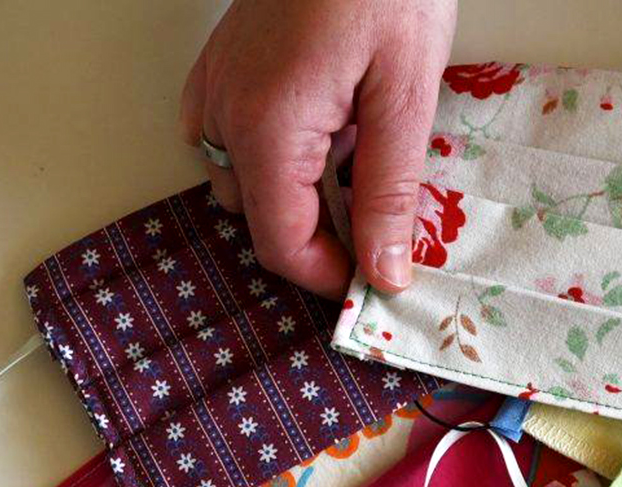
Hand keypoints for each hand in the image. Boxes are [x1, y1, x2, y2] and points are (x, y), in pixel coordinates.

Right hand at [180, 0, 456, 296]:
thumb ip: (388, 192)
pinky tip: (327, 133)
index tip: (376, 283)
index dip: (330, 279)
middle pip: (260, 219)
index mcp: (269, 129)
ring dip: (301, 195)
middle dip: (321, 238)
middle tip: (383, 225)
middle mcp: (226, 113)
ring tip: (361, 161)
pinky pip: (233, 141)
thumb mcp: (405, 95)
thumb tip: (383, 271)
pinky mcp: (223, 68)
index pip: (283, 245)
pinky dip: (278, 158)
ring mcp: (216, 87)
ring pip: (246, 183)